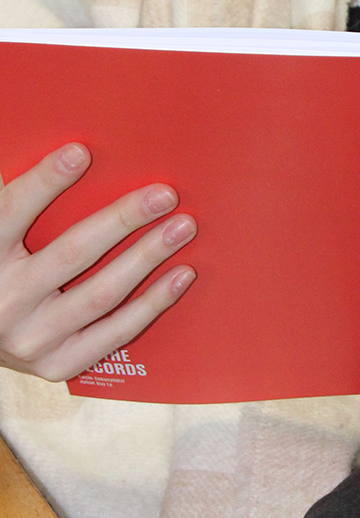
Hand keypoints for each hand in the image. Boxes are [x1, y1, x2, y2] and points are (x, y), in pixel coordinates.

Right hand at [0, 144, 196, 380]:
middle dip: (123, 219)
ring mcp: (31, 338)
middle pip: (72, 253)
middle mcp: (3, 300)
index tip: (81, 153)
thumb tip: (77, 156)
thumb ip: (27, 207)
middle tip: (165, 195)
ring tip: (183, 227)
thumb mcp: (3, 240)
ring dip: (148, 257)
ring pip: (102, 293)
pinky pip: (116, 331)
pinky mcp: (58, 364)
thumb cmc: (4, 271)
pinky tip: (183, 273)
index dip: (45, 183)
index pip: (12, 213)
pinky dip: (154, 302)